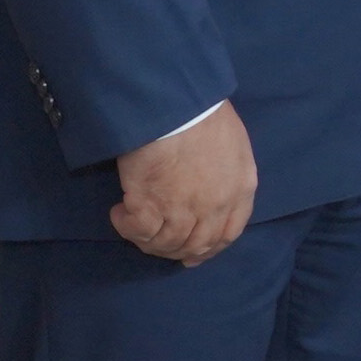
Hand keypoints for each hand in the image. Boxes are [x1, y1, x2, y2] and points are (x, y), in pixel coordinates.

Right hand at [112, 102, 256, 265]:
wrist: (174, 106)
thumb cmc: (202, 114)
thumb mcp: (233, 143)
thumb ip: (228, 171)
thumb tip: (213, 185)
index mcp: (240, 189)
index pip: (229, 233)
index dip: (209, 248)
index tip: (192, 254)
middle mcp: (215, 206)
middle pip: (196, 244)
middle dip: (176, 250)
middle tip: (156, 243)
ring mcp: (183, 210)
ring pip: (165, 243)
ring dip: (148, 240)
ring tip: (135, 223)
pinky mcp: (150, 206)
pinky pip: (138, 232)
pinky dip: (126, 228)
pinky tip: (119, 213)